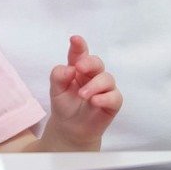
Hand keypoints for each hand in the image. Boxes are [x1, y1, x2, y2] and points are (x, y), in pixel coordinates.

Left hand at [42, 35, 121, 150]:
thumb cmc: (65, 105)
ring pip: (107, 78)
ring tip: (83, 95)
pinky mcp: (112, 102)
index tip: (75, 39)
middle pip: (97, 63)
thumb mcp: (55, 90)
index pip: (80, 54)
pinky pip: (114, 97)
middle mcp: (93, 75)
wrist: (69, 129)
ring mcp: (104, 88)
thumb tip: (70, 68)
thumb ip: (58, 76)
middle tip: (79, 67)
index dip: (79, 45)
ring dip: (94, 85)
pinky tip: (94, 101)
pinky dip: (105, 98)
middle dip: (89, 63)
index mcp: (79, 69)